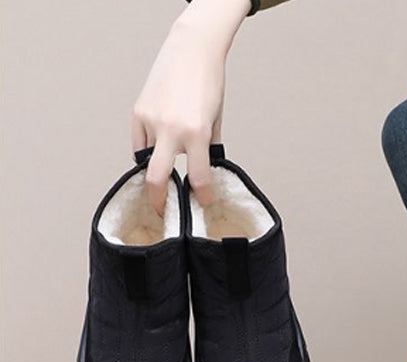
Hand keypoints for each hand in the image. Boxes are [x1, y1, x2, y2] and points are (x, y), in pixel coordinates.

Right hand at [131, 0, 249, 214]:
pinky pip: (139, 143)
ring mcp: (151, 120)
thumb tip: (203, 172)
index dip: (202, 197)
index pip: (198, 178)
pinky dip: (146, 154)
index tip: (203, 203)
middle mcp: (171, 129)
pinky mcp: (138, 112)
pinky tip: (154, 159)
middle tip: (164, 213)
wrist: (191, 51)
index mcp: (196, 133)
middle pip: (156, 179)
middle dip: (159, 201)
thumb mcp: (215, 121)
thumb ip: (207, 148)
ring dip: (152, 175)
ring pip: (145, 162)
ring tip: (159, 188)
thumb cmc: (208, 84)